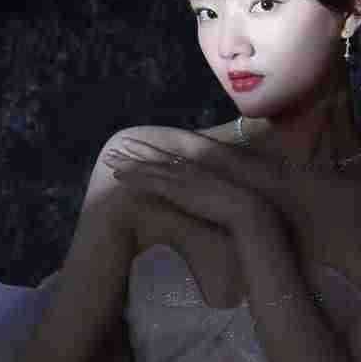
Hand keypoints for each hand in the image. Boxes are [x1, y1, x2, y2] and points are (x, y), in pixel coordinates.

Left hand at [103, 137, 264, 231]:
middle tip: (115, 149)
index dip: (155, 155)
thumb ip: (217, 202)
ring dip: (129, 162)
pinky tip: (118, 175)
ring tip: (109, 158)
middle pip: (158, 158)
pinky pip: (151, 181)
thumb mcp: (228, 205)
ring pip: (150, 167)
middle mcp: (190, 171)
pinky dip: (134, 177)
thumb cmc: (245, 212)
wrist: (250, 210)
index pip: (173, 161)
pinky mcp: (179, 190)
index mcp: (201, 173)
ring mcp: (184, 179)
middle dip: (136, 152)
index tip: (138, 151)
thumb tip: (213, 211)